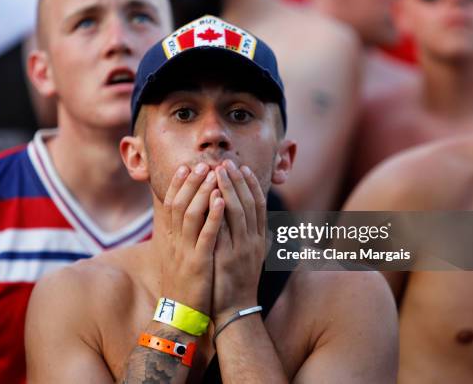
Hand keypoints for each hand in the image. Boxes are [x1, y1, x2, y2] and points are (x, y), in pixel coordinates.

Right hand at [159, 163, 224, 314]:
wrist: (180, 315)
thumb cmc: (184, 283)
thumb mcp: (178, 256)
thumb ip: (180, 236)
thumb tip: (185, 217)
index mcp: (171, 239)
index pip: (170, 204)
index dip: (177, 184)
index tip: (185, 166)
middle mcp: (175, 242)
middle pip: (178, 204)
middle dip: (191, 182)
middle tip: (202, 164)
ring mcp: (185, 252)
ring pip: (190, 215)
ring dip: (202, 192)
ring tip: (213, 174)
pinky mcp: (197, 264)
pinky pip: (205, 236)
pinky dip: (213, 216)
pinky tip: (222, 201)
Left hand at [211, 160, 266, 322]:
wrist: (235, 311)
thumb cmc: (237, 282)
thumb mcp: (248, 256)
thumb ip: (247, 236)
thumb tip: (247, 218)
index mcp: (258, 239)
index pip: (258, 205)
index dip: (251, 184)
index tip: (242, 168)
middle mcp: (253, 241)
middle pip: (249, 203)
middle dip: (238, 180)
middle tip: (228, 162)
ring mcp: (242, 249)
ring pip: (239, 212)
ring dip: (229, 188)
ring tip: (219, 170)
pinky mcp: (228, 258)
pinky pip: (225, 230)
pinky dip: (220, 211)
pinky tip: (213, 196)